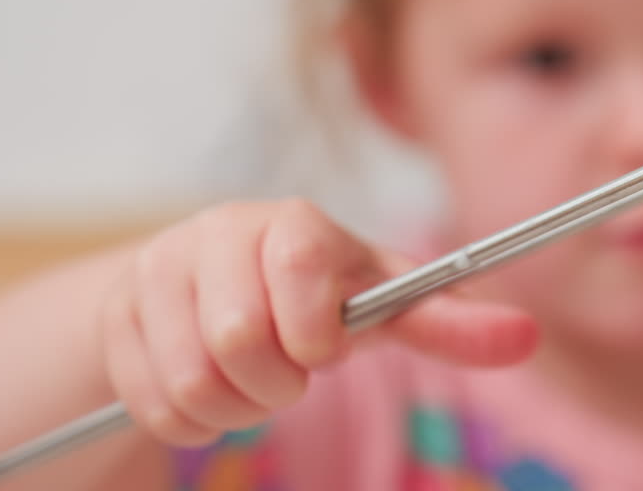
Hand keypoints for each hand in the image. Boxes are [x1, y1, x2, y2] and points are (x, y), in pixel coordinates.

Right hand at [99, 198, 537, 445]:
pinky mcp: (115, 318)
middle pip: (240, 337)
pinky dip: (192, 420)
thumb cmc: (313, 296)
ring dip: (236, 408)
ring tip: (255, 384)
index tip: (325, 349)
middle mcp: (218, 233)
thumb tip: (526, 337)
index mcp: (292, 222)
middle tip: (291, 374)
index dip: (317, 325)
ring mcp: (157, 272)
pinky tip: (211, 390)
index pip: (302, 259)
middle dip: (278, 383)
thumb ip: (446, 321)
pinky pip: (154, 405)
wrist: (210, 287)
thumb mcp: (379, 304)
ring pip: (193, 380)